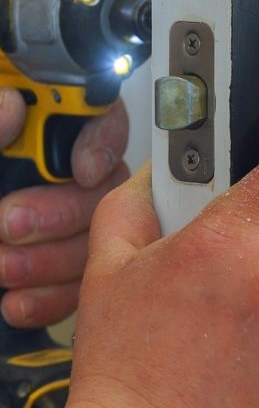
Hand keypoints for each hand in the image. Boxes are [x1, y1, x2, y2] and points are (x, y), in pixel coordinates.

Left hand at [0, 90, 129, 327]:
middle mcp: (38, 172)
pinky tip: (15, 302)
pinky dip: (50, 298)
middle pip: (97, 184)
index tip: (80, 168)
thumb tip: (10, 104)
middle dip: (60, 210)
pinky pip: (75, 285)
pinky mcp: (47, 272)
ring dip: (52, 259)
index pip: (90, 116)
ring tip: (5, 270)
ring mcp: (48, 224)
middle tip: (10, 223)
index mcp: (22, 133)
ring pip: (92, 238)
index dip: (99, 138)